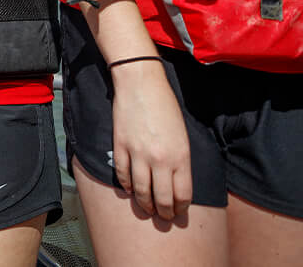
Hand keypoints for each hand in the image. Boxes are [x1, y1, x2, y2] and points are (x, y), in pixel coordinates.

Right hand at [109, 61, 192, 220]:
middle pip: (161, 197)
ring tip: (147, 209)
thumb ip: (181, 160)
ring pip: (140, 190)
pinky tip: (130, 190)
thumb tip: (176, 182)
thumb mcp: (183, 136)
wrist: (141, 85)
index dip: (180, 207)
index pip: (182, 194)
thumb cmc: (166, 107)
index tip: (179, 212)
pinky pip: (122, 174)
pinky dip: (126, 185)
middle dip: (164, 212)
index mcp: (180, 156)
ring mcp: (138, 153)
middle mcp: (160, 159)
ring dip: (144, 204)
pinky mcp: (120, 146)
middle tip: (164, 217)